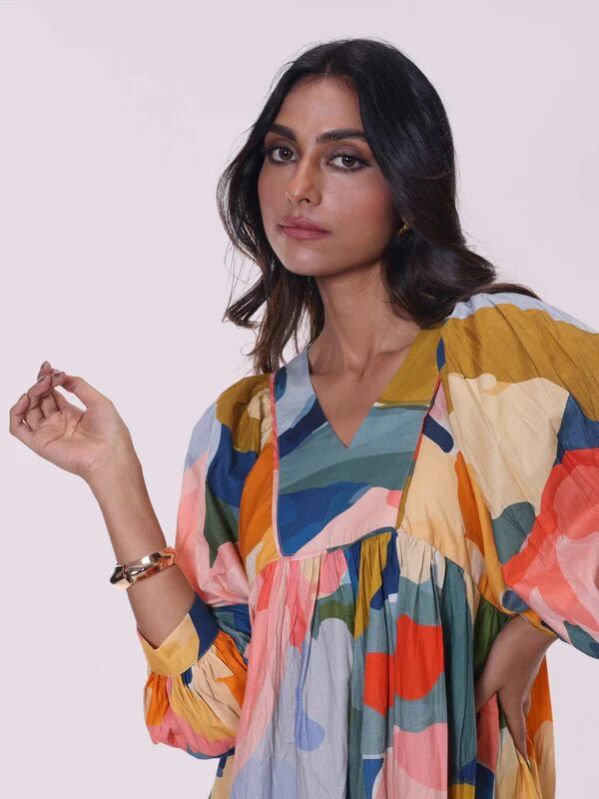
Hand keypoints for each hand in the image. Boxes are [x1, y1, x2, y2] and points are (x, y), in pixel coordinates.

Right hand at [9, 359, 136, 482]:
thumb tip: (60, 375)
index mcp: (71, 414)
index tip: (50, 367)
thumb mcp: (98, 400)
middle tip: (46, 375)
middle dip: (40, 383)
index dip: (48, 379)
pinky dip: (15, 412)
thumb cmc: (110, 431)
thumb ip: (78, 385)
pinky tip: (25, 399)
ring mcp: (48, 433)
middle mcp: (57, 423)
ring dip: (31, 393)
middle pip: (39, 399)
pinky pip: (18, 428)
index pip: (52, 393)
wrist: (110, 454)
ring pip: (28, 410)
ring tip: (42, 384)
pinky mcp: (39, 443)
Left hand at [474, 614, 555, 765]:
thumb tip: (467, 718)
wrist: (532, 628)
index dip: (520, 746)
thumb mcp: (490, 676)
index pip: (517, 729)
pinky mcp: (523, 666)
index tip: (526, 762)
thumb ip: (478, 695)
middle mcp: (521, 693)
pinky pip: (516, 686)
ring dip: (511, 708)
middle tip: (508, 736)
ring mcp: (524, 678)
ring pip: (518, 700)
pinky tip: (502, 684)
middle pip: (518, 715)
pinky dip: (510, 691)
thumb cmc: (511, 654)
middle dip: (514, 728)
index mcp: (514, 701)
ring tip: (500, 712)